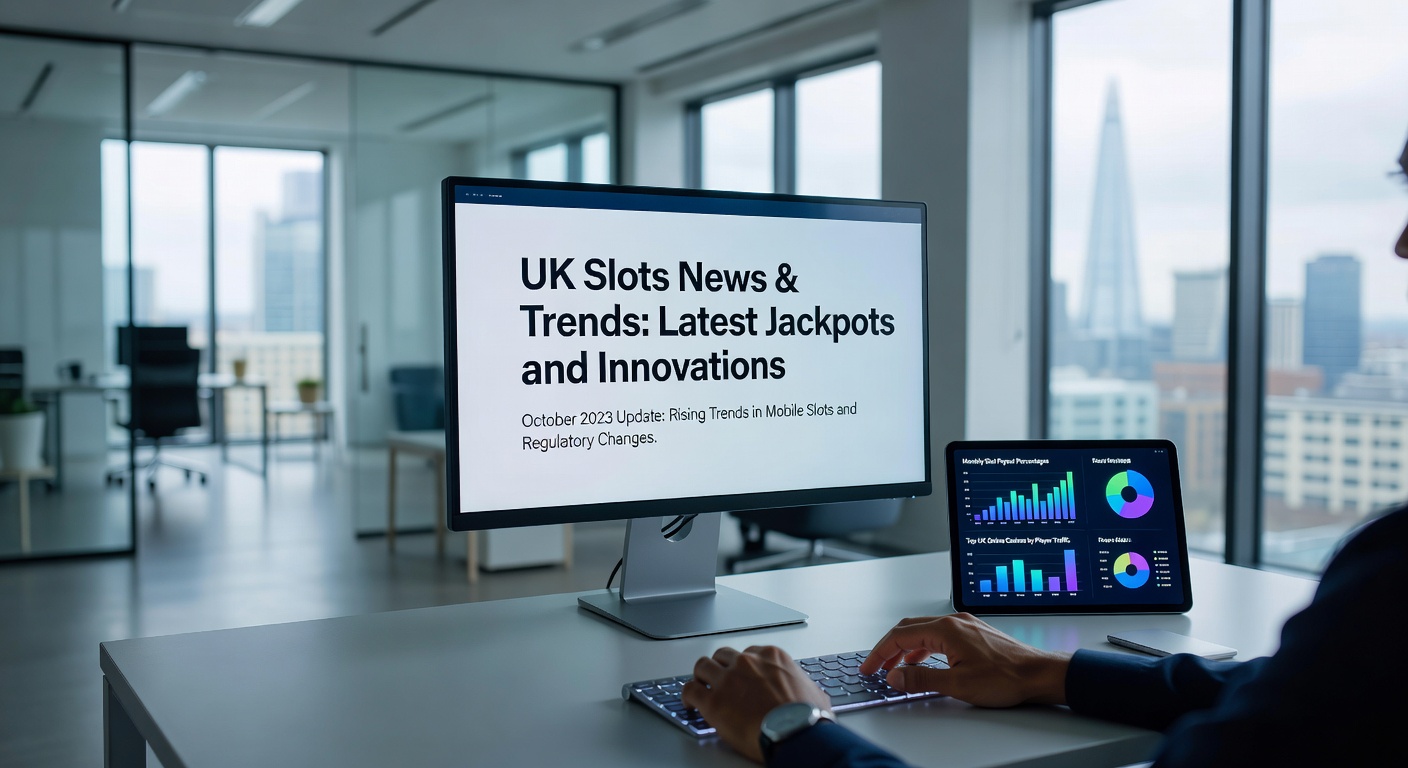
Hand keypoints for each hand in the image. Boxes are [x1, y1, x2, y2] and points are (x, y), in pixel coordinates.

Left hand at [681, 645, 832, 762]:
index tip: (740, 675)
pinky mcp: (713, 701)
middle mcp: (747, 663)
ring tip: (700, 687)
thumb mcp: (814, 692)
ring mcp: (728, 680)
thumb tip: (809, 692)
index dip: (741, 666)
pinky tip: (690, 703)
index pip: (748, 653)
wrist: (796, 733)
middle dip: (719, 667)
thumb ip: (803, 686)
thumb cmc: (807, 717)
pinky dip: (687, 696)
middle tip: (718, 679)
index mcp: (771, 657)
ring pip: (702, 666)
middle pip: (722, 655)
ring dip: (701, 677)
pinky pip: (690, 690)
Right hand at [858, 613, 1070, 707]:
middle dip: (889, 648)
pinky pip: (939, 636)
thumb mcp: (957, 684)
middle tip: (876, 666)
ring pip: (924, 632)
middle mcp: (954, 622)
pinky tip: (924, 663)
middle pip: (909, 629)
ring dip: (906, 649)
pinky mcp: (973, 634)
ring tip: (897, 668)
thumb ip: (921, 679)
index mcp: (946, 629)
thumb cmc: (1006, 677)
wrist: (1039, 675)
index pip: (901, 635)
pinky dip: (924, 648)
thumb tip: (895, 676)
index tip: (870, 667)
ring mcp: (965, 626)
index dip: (880, 652)